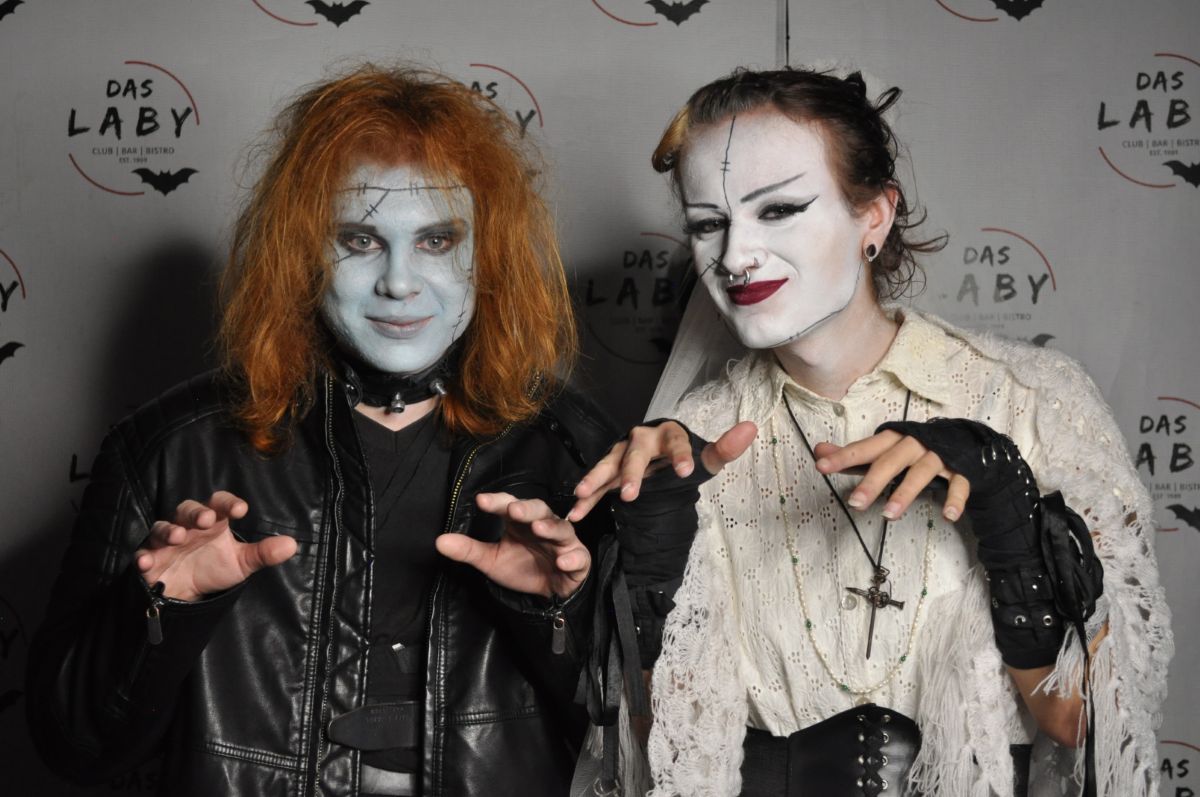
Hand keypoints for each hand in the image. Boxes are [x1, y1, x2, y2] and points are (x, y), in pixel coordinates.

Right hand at [135, 491, 297, 601]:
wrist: (188, 594)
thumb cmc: (215, 568)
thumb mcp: (242, 563)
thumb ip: (263, 553)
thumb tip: (292, 545)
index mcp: (213, 523)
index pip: (219, 503)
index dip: (228, 503)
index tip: (240, 509)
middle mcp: (188, 527)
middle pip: (188, 509)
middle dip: (196, 513)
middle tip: (206, 520)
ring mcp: (166, 542)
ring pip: (162, 527)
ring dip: (169, 530)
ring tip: (178, 537)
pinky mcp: (149, 559)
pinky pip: (143, 553)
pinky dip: (143, 556)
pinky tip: (146, 562)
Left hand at [435, 492, 589, 599]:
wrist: (548, 592)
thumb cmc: (521, 567)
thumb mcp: (490, 560)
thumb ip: (468, 550)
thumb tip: (439, 541)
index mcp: (520, 522)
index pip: (509, 505)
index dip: (497, 502)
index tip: (481, 501)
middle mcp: (543, 526)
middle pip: (538, 510)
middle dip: (527, 509)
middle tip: (514, 510)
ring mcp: (562, 542)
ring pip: (561, 528)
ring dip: (551, 527)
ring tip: (539, 529)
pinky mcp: (578, 560)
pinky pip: (578, 557)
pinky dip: (571, 558)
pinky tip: (562, 561)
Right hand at [567, 420, 756, 520]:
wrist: (662, 459)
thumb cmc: (686, 458)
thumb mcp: (707, 458)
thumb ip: (726, 447)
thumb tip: (751, 427)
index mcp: (669, 434)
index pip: (676, 441)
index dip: (681, 455)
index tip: (686, 472)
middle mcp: (642, 439)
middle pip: (635, 452)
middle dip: (631, 472)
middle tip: (629, 493)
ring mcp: (622, 453)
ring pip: (608, 464)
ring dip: (595, 478)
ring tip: (584, 494)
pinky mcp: (610, 471)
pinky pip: (596, 483)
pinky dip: (586, 498)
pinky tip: (575, 513)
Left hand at [812, 430, 970, 521]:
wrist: (963, 441)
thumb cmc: (912, 448)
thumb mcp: (882, 450)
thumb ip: (852, 455)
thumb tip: (819, 451)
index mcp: (893, 439)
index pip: (865, 448)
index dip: (843, 456)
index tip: (821, 466)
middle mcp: (914, 444)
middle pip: (891, 461)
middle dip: (873, 481)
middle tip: (855, 503)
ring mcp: (939, 457)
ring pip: (921, 473)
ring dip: (905, 493)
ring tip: (889, 515)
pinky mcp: (961, 470)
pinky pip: (959, 484)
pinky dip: (955, 499)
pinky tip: (948, 516)